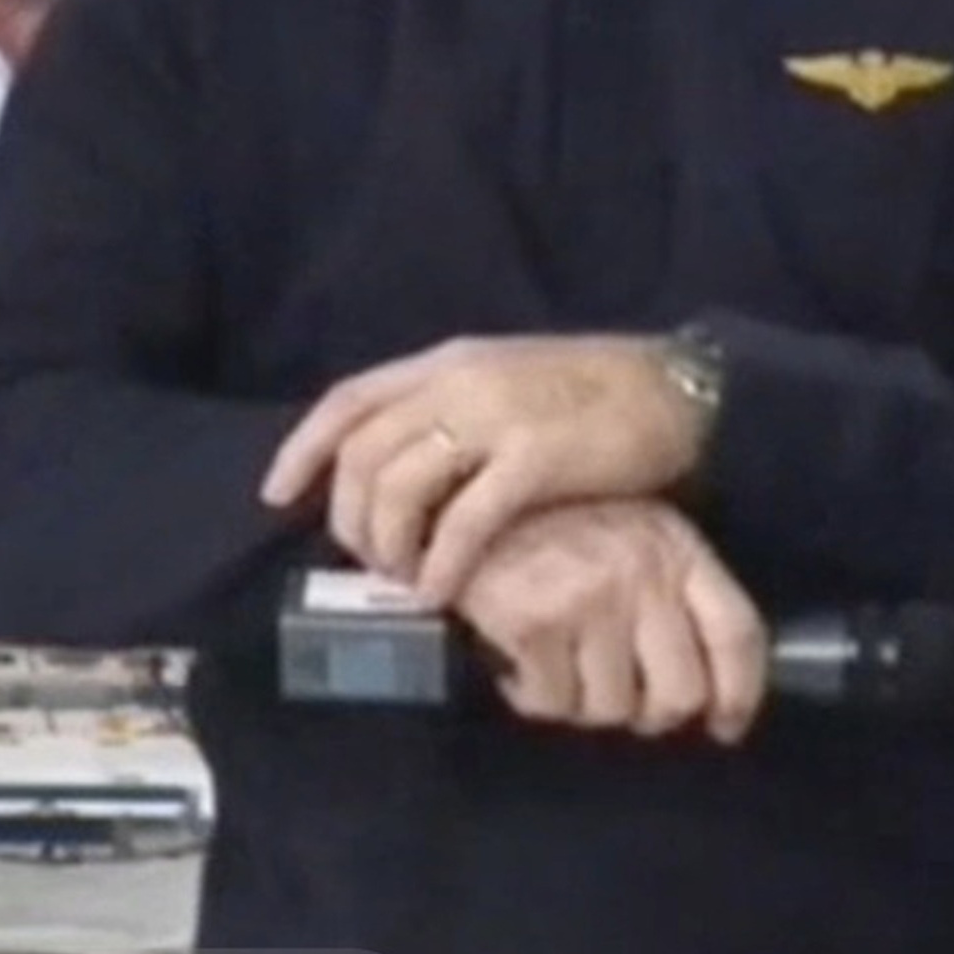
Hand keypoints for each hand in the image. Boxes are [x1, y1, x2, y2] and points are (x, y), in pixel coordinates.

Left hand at [262, 335, 711, 599]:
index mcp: (447, 362)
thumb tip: (400, 466)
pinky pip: (463, 522)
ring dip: (388, 545)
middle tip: (367, 562)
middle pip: (362, 455)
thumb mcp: (506, 382)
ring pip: (398, 488)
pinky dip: (440, 564)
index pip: (348, 401)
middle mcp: (458, 382)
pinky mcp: (534, 460)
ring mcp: (495, 418)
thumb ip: (451, 411)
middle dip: (348, 518)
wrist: (676, 389)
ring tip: (405, 578)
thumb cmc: (593, 394)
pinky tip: (440, 592)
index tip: (276, 496)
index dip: (302, 450)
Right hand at [452, 500, 769, 743]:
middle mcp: (642, 572)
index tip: (725, 725)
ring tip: (559, 670)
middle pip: (680, 692)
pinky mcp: (536, 623)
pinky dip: (532, 696)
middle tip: (619, 701)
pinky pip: (551, 703)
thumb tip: (701, 687)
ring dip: (582, 705)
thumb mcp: (628, 535)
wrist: (459, 501)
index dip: (739, 693)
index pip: (736, 633)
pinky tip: (518, 664)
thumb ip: (667, 593)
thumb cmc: (548, 524)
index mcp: (675, 547)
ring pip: (611, 709)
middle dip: (649, 713)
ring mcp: (590, 599)